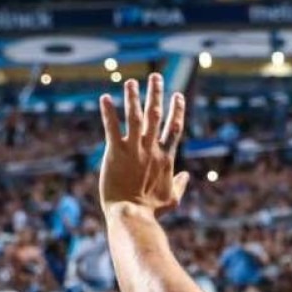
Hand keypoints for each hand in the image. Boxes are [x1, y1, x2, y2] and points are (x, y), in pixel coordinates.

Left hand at [99, 74, 189, 215]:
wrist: (132, 215)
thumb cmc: (152, 211)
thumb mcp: (172, 199)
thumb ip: (180, 185)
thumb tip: (187, 176)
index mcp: (166, 158)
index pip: (174, 128)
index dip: (177, 110)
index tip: (178, 95)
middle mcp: (151, 149)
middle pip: (156, 115)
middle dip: (156, 94)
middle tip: (156, 77)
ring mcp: (133, 149)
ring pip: (135, 116)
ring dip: (133, 97)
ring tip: (131, 82)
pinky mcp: (115, 152)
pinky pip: (112, 127)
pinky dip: (109, 112)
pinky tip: (104, 98)